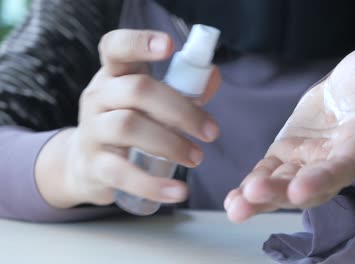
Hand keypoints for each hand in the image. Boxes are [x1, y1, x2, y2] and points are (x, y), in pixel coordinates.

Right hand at [36, 30, 220, 207]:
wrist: (87, 165)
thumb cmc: (130, 125)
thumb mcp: (151, 103)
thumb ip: (183, 89)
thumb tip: (212, 75)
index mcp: (114, 75)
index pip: (116, 48)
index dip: (140, 42)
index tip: (169, 45)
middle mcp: (98, 97)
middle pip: (137, 90)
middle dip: (181, 110)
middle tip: (212, 133)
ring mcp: (92, 131)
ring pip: (128, 127)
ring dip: (170, 144)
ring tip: (197, 158)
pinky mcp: (93, 165)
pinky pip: (121, 173)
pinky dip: (153, 185)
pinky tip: (178, 192)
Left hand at [225, 46, 354, 222]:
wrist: (349, 86)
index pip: (346, 164)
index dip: (325, 177)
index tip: (300, 189)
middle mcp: (337, 160)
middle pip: (311, 184)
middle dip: (283, 193)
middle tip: (254, 196)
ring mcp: (310, 161)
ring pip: (286, 184)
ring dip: (262, 198)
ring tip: (236, 208)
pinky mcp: (288, 155)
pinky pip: (270, 173)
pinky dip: (252, 186)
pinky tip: (234, 200)